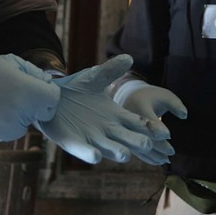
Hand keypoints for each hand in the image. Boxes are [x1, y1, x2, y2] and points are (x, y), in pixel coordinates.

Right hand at [0, 54, 60, 140]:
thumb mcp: (11, 61)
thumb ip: (34, 72)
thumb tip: (46, 82)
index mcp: (28, 91)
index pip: (54, 98)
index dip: (48, 91)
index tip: (38, 86)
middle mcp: (24, 111)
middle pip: (45, 111)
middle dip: (39, 103)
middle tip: (21, 92)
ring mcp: (14, 125)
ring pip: (31, 121)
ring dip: (25, 112)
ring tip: (5, 99)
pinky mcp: (3, 135)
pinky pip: (18, 129)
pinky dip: (14, 122)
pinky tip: (0, 110)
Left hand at [35, 55, 158, 164]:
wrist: (50, 95)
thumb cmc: (76, 88)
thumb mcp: (94, 77)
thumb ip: (111, 70)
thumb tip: (129, 58)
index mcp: (116, 116)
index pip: (137, 124)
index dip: (150, 128)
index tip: (165, 133)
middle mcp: (107, 130)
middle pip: (127, 138)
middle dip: (137, 142)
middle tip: (148, 144)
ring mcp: (90, 138)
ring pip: (107, 147)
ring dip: (116, 151)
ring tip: (126, 154)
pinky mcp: (72, 142)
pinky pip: (81, 150)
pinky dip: (88, 154)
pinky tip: (95, 156)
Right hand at [111, 70, 187, 164]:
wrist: (130, 97)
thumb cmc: (153, 97)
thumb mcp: (165, 96)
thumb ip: (176, 105)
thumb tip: (184, 116)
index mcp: (139, 106)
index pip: (148, 121)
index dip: (159, 130)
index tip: (169, 136)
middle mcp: (129, 120)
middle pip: (142, 136)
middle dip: (157, 146)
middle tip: (171, 153)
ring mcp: (125, 130)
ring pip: (138, 146)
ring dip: (152, 155)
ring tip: (166, 161)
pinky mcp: (125, 138)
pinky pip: (135, 150)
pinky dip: (147, 157)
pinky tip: (158, 162)